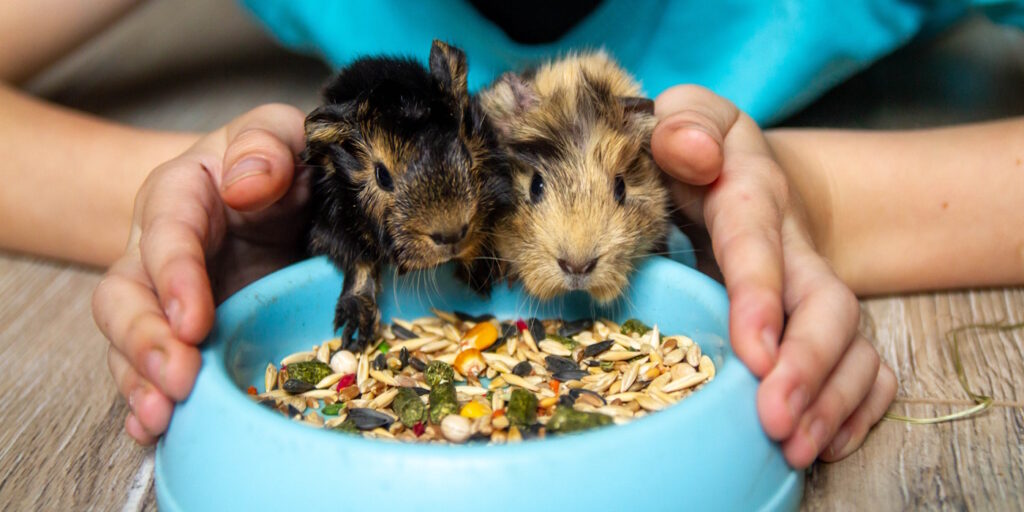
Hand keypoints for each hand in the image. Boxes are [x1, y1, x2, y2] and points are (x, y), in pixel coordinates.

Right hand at [92, 104, 309, 443]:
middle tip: (178, 379)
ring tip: (162, 417)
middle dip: (145, 341)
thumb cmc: (276, 160)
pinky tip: (156, 430)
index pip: (165, 232)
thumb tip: (246, 181)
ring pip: (129, 342)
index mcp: (181, 195)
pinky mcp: (186, 335)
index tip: (194, 319)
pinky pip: (154, 370)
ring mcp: (167, 299)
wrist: (276, 190)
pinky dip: (149, 401)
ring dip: (141, 381)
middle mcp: (158, 250)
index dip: (175, 277)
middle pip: (125, 296)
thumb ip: (267, 142)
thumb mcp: (282, 134)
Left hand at [650, 86, 896, 466]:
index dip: (761, 295)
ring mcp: (814, 285)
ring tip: (796, 448)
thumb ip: (681, 121)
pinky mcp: (821, 316)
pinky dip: (855, 407)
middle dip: (808, 366)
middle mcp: (794, 245)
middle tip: (776, 423)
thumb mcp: (683, 117)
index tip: (754, 350)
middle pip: (827, 305)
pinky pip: (863, 365)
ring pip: (851, 343)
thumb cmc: (699, 148)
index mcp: (750, 194)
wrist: (749, 169)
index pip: (757, 241)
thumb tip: (690, 149)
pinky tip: (823, 441)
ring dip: (830, 399)